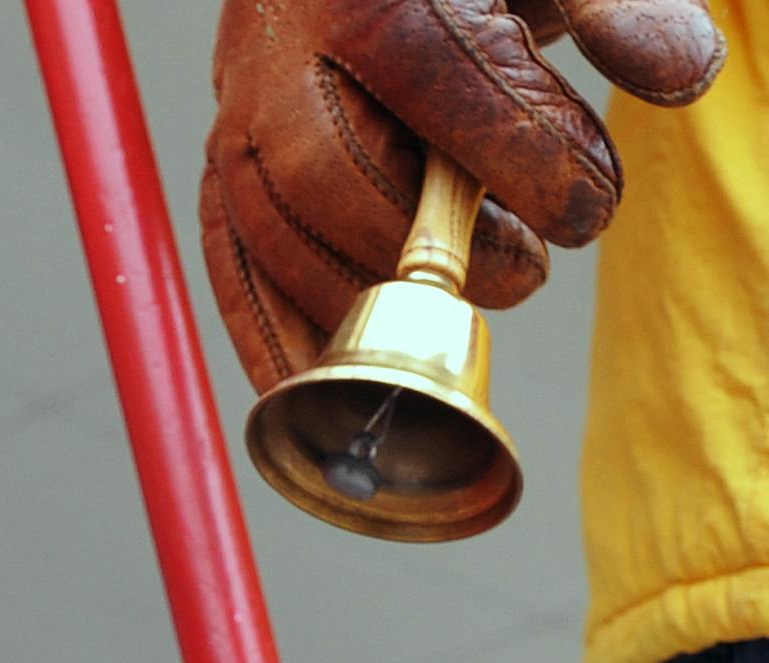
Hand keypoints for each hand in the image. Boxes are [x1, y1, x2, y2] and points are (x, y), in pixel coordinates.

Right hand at [201, 0, 723, 391]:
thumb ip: (617, 9)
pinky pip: (228, 266)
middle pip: (330, 170)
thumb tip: (683, 75)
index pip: (441, 81)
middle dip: (427, 247)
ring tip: (449, 313)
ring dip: (359, 298)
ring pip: (270, 230)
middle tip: (522, 274)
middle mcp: (281, 55)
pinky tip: (317, 385)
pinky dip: (268, 336)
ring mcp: (236, 120)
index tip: (586, 210)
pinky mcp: (219, 176)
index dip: (522, 160)